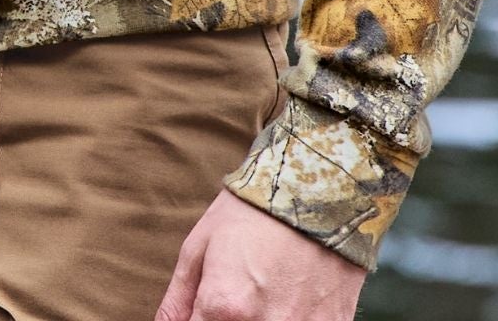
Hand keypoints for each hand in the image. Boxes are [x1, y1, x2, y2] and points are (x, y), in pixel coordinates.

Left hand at [157, 188, 367, 320]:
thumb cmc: (255, 211)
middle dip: (224, 320)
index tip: (203, 310)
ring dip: (258, 319)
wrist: (320, 189)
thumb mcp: (202, 243)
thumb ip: (178, 297)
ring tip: (264, 292)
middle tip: (236, 293)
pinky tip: (290, 297)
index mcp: (224, 306)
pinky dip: (291, 318)